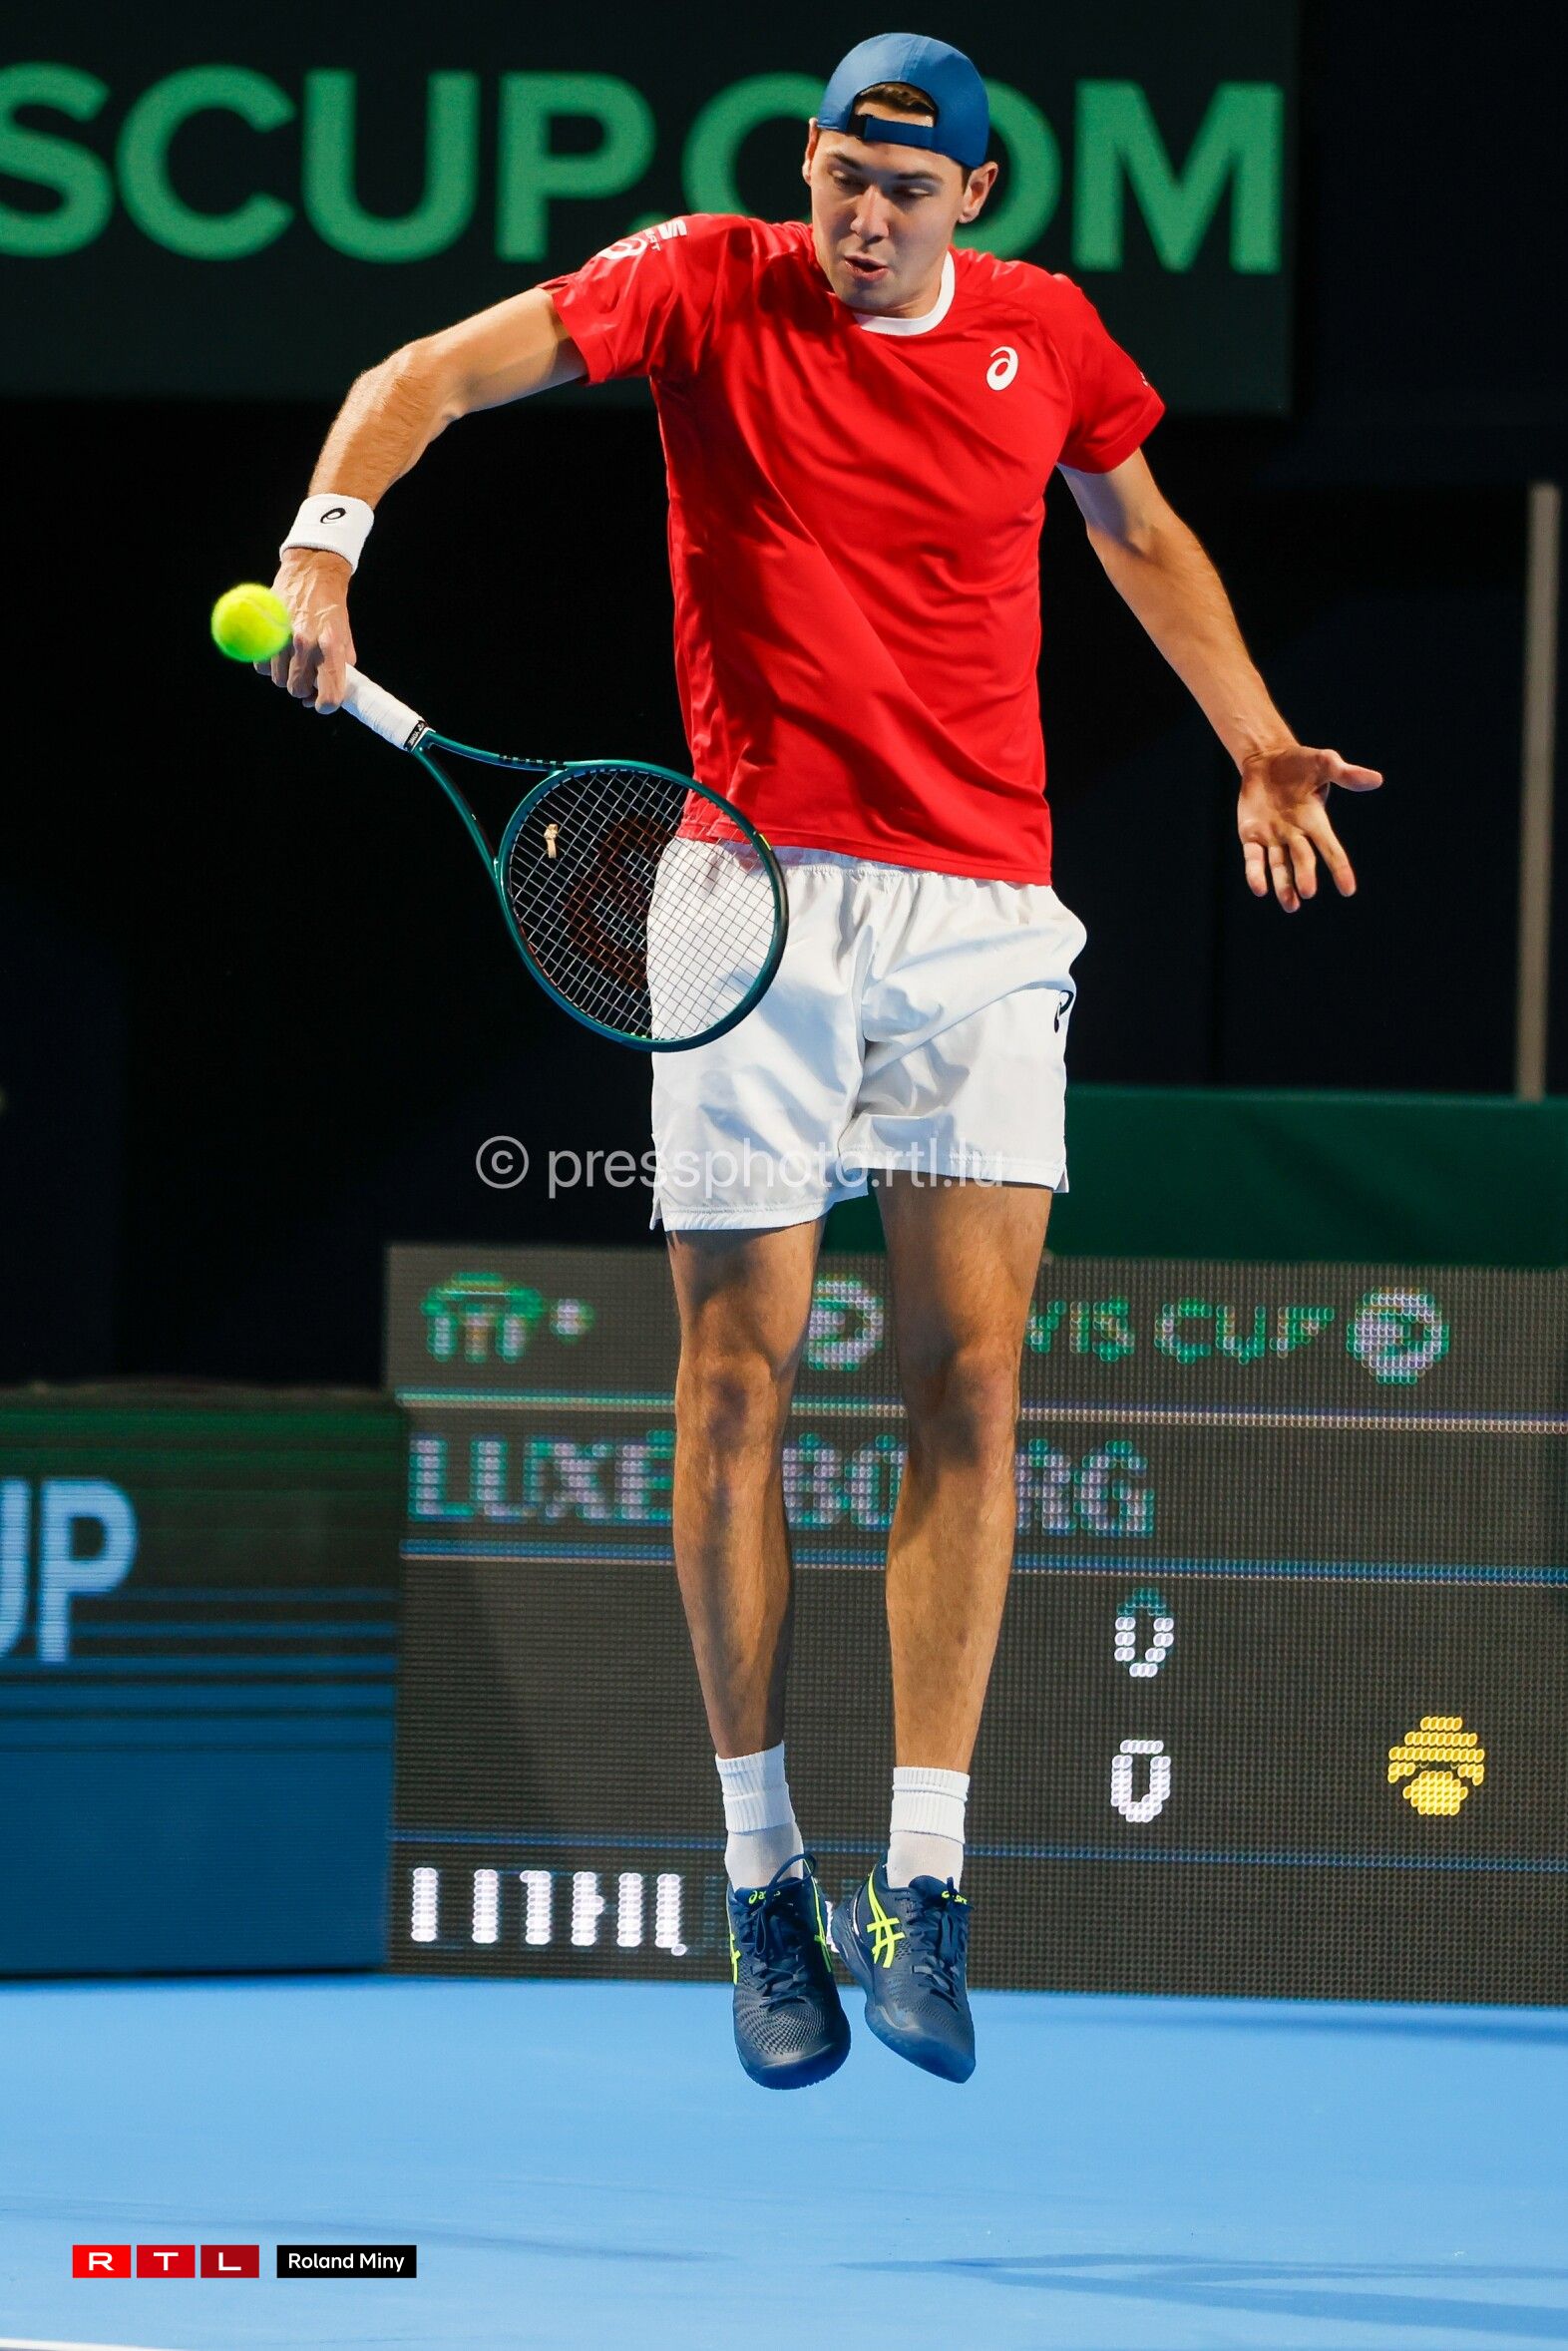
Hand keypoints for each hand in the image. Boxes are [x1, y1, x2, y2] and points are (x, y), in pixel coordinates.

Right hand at [256, 549, 355, 714]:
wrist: (312, 571)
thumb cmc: (331, 607)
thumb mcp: (345, 637)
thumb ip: (341, 667)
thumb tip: (331, 695)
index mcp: (330, 648)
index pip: (329, 695)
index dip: (325, 705)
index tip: (321, 703)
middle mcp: (305, 645)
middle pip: (297, 691)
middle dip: (302, 688)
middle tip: (307, 674)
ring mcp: (282, 638)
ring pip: (279, 680)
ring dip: (286, 675)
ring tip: (294, 656)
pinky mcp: (264, 632)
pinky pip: (262, 667)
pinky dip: (270, 665)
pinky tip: (279, 650)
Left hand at [1237, 743, 1383, 911]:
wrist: (1267, 760)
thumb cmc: (1300, 762)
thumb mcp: (1324, 763)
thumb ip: (1347, 774)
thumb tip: (1377, 779)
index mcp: (1316, 821)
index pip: (1330, 848)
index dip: (1340, 868)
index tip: (1348, 890)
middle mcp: (1296, 835)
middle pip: (1303, 859)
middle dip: (1305, 875)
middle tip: (1308, 892)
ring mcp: (1272, 838)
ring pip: (1279, 867)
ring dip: (1283, 886)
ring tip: (1290, 904)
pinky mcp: (1250, 836)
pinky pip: (1253, 859)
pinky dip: (1255, 873)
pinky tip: (1259, 889)